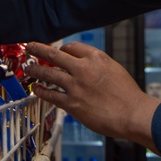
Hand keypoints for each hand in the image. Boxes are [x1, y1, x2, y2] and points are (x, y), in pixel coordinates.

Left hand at [25, 41, 159, 152]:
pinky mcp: (72, 104)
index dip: (61, 48)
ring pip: (48, 73)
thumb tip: (83, 64)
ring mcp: (76, 86)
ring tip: (28, 68)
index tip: (57, 51)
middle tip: (29, 46)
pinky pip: (51, 95)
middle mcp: (84, 68)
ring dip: (35, 69)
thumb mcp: (114, 69)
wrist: (132, 113)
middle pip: (54, 54)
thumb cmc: (127, 94)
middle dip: (38, 49)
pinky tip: (36, 88)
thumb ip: (96, 64)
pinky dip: (41, 90)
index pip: (71, 46)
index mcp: (96, 57)